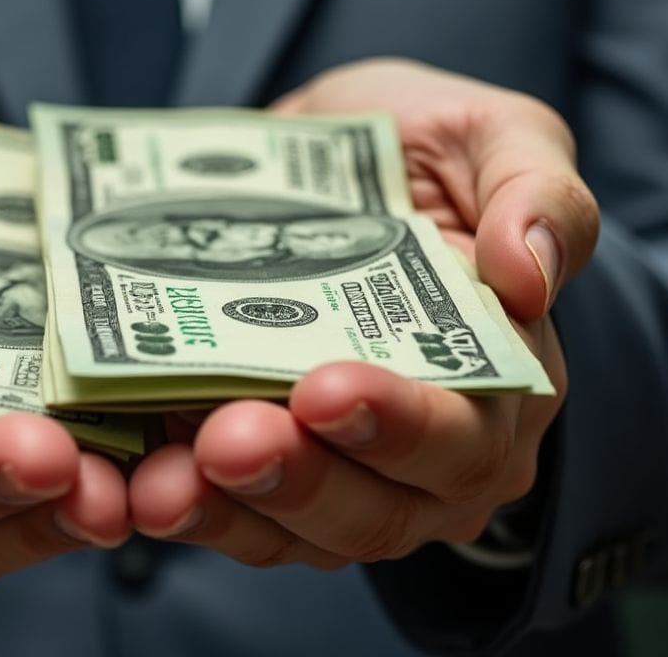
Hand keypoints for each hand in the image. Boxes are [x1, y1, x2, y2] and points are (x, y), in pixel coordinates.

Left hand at [127, 59, 597, 566]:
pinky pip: (223, 515)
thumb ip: (540, 196)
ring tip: (162, 482)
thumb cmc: (425, 152)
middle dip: (298, 479)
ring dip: (225, 511)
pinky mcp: (260, 474)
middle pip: (375, 506)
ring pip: (290, 529)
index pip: (464, 435)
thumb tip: (531, 274)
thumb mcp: (500, 138)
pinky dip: (178, 506)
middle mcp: (428, 454)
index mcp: (503, 384)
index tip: (326, 391)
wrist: (324, 158)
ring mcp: (341, 474)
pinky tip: (127, 485)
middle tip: (228, 439)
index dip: (399, 426)